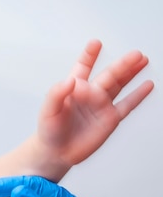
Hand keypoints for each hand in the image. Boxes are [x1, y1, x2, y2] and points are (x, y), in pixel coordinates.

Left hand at [37, 40, 152, 166]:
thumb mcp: (48, 110)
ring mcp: (102, 105)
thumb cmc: (49, 130)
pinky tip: (148, 85)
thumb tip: (70, 80)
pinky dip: (138, 95)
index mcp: (74, 88)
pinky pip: (127, 105)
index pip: (83, 67)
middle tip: (135, 54)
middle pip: (109, 74)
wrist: (56, 152)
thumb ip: (56, 93)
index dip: (89, 55)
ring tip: (143, 60)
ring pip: (120, 85)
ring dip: (132, 73)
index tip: (95, 43)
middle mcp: (90, 94)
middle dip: (122, 64)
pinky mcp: (110, 119)